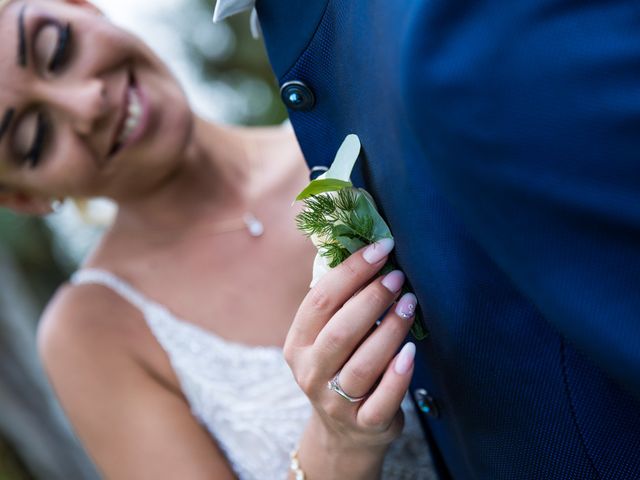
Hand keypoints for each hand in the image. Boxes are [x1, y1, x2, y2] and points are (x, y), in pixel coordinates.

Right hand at [284, 239, 417, 451]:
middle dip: (371, 299)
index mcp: (297, 345)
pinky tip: (412, 352)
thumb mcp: (324, 340)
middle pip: (340, 332)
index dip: (350, 272)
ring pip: (363, 363)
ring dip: (390, 329)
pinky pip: (382, 400)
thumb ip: (338, 306)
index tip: (380, 249)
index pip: (320, 301)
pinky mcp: (364, 424)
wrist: (343, 433)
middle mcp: (310, 373)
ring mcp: (335, 402)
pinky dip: (398, 375)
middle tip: (398, 277)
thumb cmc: (339, 369)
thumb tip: (365, 251)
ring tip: (409, 304)